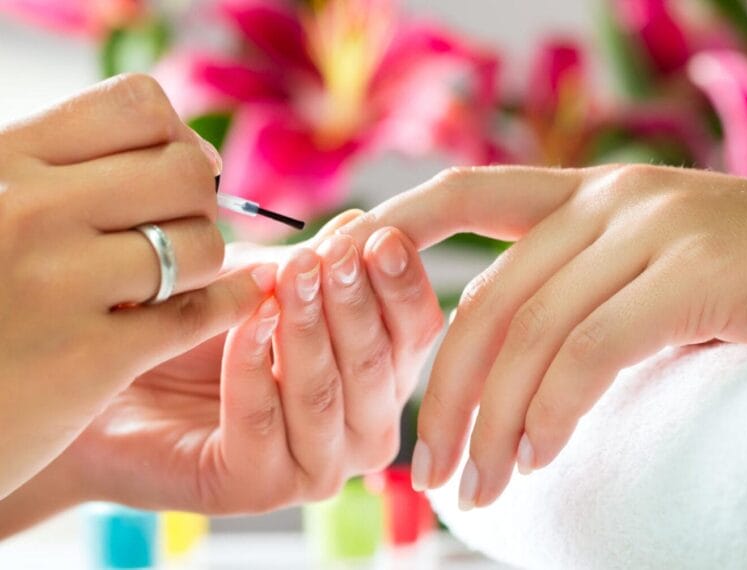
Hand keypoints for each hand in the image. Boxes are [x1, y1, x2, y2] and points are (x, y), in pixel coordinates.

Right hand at [0, 74, 270, 498]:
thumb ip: (55, 171)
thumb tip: (187, 146)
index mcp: (1, 162)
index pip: (137, 104)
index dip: (174, 137)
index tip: (175, 171)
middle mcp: (28, 212)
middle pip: (184, 172)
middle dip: (198, 201)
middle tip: (178, 231)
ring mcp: (57, 285)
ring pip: (200, 244)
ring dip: (202, 261)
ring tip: (174, 279)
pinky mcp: (88, 358)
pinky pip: (197, 314)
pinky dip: (229, 305)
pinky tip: (231, 304)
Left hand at [59, 213, 442, 513]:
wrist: (113, 378)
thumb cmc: (199, 328)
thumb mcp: (263, 283)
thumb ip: (315, 265)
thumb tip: (362, 226)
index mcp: (380, 376)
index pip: (415, 330)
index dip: (402, 283)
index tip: (381, 237)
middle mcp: (361, 427)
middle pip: (378, 363)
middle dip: (354, 302)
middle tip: (332, 255)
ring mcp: (316, 464)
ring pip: (326, 393)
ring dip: (307, 329)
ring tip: (290, 276)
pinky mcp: (258, 487)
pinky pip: (263, 420)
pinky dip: (253, 364)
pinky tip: (246, 321)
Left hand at [339, 164, 746, 508]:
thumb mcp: (656, 276)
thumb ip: (586, 293)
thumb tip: (510, 370)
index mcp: (594, 195)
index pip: (469, 194)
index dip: (399, 227)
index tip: (345, 276)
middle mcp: (613, 199)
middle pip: (491, 297)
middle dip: (449, 390)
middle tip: (430, 468)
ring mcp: (654, 227)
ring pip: (534, 331)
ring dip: (494, 420)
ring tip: (480, 486)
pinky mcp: (696, 270)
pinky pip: (591, 350)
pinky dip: (552, 410)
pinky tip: (537, 456)